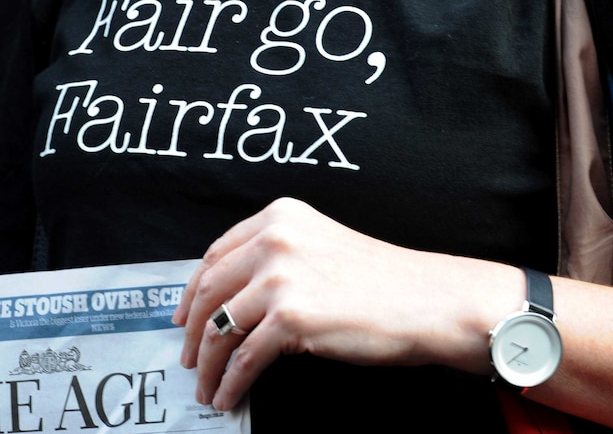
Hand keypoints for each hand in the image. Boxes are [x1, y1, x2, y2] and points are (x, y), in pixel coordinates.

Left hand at [171, 197, 515, 410]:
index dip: (192, 291)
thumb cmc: (382, 280)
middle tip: (189, 357)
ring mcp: (280, 277)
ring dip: (208, 364)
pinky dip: (231, 381)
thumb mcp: (320, 246)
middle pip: (209, 291)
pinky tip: (229, 395)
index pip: (215, 255)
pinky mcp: (291, 317)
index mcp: (279, 218)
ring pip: (220, 327)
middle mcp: (274, 240)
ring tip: (206, 385)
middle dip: (192, 331)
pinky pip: (244, 357)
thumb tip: (233, 298)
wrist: (429, 300)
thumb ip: (276, 258)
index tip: (184, 316)